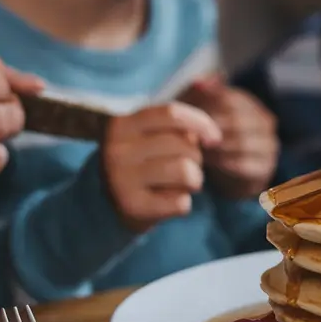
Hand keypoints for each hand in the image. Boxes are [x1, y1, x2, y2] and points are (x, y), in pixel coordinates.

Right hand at [102, 102, 221, 233]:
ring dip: (195, 180)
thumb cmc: (141, 165)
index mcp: (121, 125)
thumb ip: (177, 128)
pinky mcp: (131, 207)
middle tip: (186, 168)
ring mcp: (121, 179)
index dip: (201, 123)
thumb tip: (212, 136)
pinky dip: (183, 203)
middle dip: (196, 158)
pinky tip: (168, 203)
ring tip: (183, 185)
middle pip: (184, 145)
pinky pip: (180, 202)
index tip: (214, 138)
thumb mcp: (148, 138)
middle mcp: (117, 150)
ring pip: (186, 172)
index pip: (172, 114)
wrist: (106, 208)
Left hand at [180, 77, 277, 198]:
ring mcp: (269, 146)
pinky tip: (207, 164)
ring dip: (215, 147)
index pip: (230, 99)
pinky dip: (223, 164)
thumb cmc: (209, 137)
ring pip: (241, 142)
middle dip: (210, 128)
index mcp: (251, 104)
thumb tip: (198, 81)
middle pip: (237, 120)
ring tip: (195, 149)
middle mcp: (266, 122)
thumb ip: (197, 94)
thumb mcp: (200, 112)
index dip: (205, 107)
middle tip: (188, 135)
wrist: (224, 174)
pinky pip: (244, 164)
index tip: (184, 118)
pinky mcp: (264, 169)